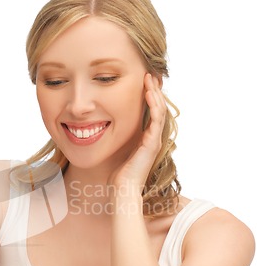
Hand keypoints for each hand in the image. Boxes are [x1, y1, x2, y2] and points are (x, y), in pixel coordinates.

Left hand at [109, 73, 166, 194]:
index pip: (151, 113)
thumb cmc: (118, 176)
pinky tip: (149, 93)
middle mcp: (153, 138)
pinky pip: (156, 120)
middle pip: (158, 109)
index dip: (148, 97)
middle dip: (153, 91)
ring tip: (150, 79)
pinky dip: (153, 105)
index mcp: (146, 139)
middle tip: (149, 75)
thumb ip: (118, 141)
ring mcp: (154, 141)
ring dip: (155, 94)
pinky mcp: (152, 144)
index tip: (143, 83)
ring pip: (159, 111)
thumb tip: (105, 130)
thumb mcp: (118, 153)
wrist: (123, 191)